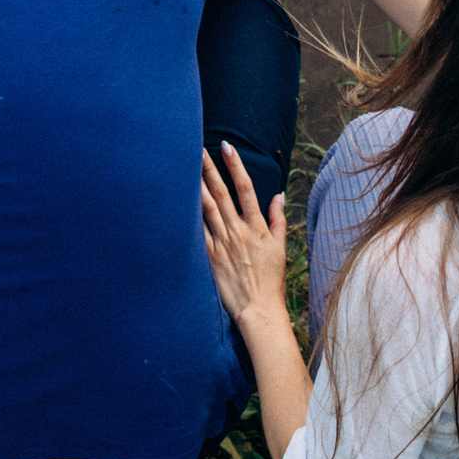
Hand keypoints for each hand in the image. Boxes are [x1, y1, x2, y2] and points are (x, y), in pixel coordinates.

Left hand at [200, 142, 290, 333]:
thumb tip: (277, 196)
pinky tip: (178, 202)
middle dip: (209, 169)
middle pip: (221, 193)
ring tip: (184, 167)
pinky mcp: (210, 258)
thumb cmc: (271, 281)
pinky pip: (197, 232)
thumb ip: (277, 220)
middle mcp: (238, 231)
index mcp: (256, 227)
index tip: (227, 147)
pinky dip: (188, 216)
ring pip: (206, 209)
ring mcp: (222, 244)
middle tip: (196, 148)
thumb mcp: (280, 248)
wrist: (259, 310)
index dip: (236, 166)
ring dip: (196, 186)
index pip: (246, 189)